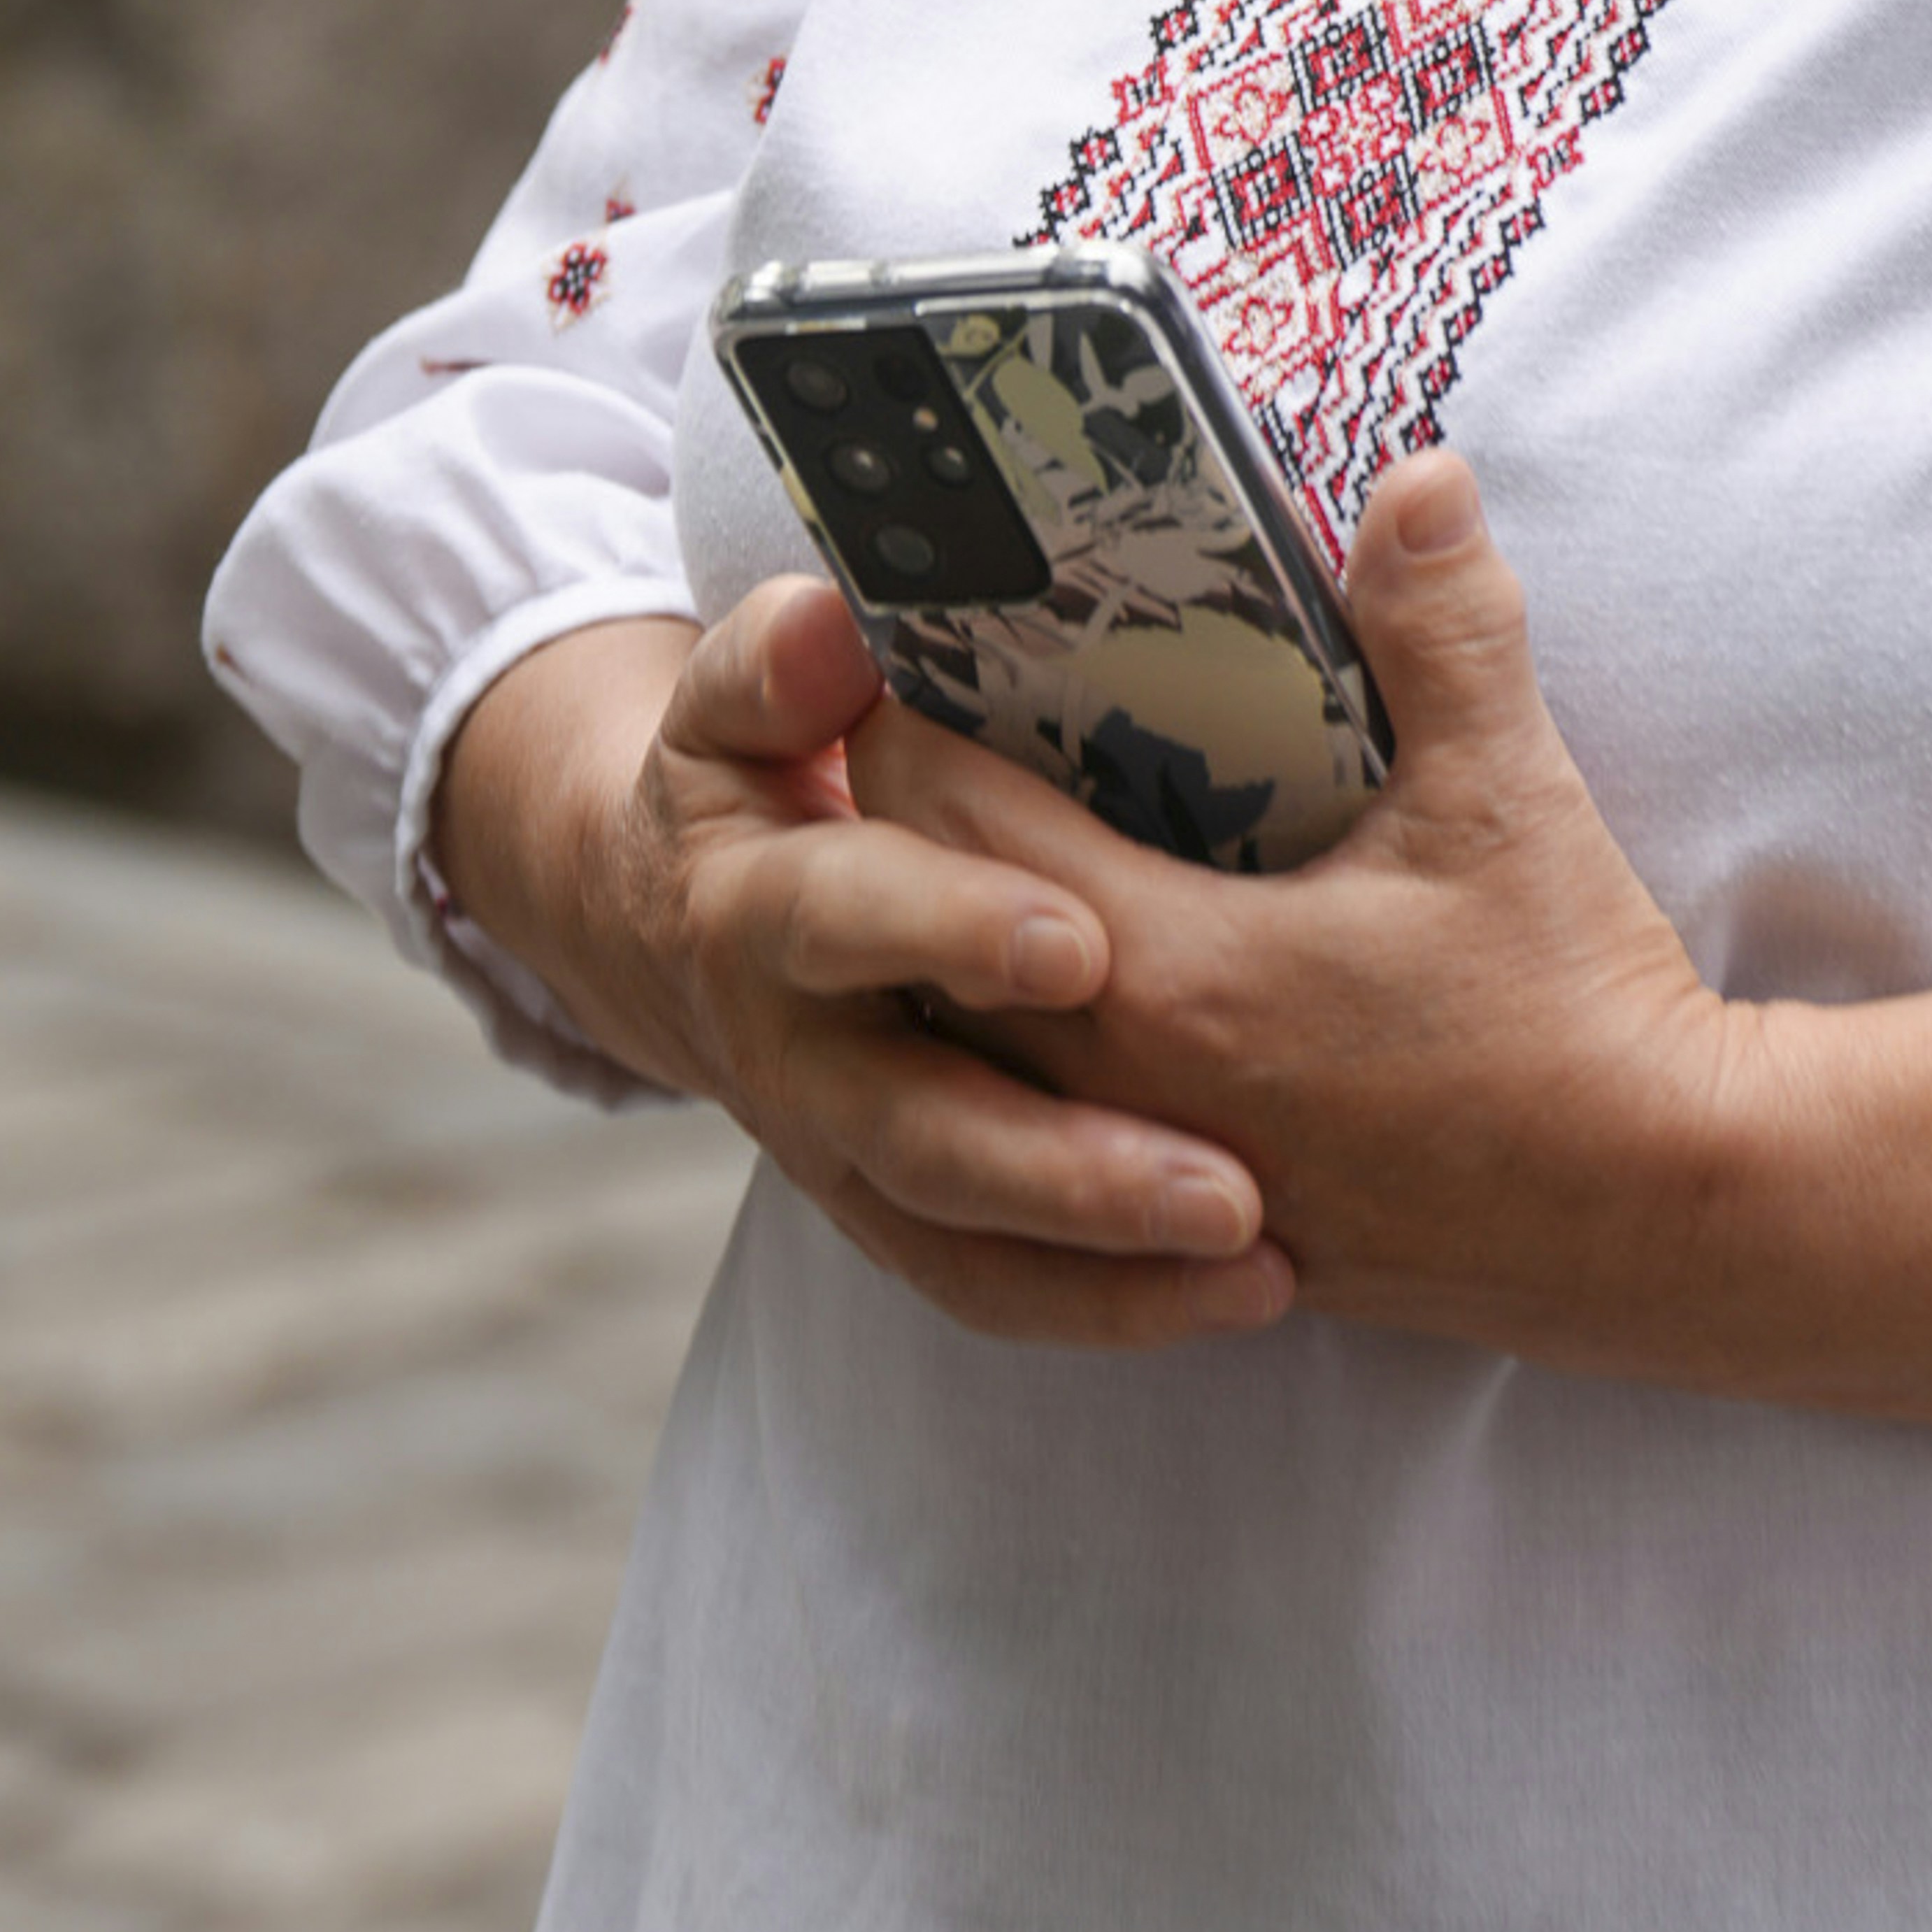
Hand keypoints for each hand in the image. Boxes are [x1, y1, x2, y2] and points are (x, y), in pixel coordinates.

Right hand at [431, 586, 1295, 1352]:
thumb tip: (837, 626)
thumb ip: (786, 659)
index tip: (1083, 943)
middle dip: (1064, 1163)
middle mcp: (791, 1051)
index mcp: (756, 901)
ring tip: (1259, 1257)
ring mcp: (840, 1151)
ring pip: (962, 1234)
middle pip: (915, 1123)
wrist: (671, 914)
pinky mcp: (892, 1213)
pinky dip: (1107, 1305)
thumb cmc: (760, 766)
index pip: (842, 912)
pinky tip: (1244, 1292)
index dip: (949, 927)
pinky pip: (989, 1288)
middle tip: (1220, 1184)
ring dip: (1108, 1261)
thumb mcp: (745, 698)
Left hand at [849, 448, 1736, 1362]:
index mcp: (1174, 977)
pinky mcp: (1192, 1231)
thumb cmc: (1578, 1016)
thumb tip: (1420, 480)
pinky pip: (1037, 1135)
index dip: (907, 724)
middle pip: (911, 948)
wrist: (1662, 1213)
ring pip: (958, 1063)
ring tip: (982, 847)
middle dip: (904, 831)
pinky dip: (1015, 1053)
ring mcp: (1150, 1181)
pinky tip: (1069, 985)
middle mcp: (1124, 1094)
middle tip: (939, 723)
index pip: (942, 830)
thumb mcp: (1509, 801)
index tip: (919, 642)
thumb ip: (1446, 632)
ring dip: (948, 955)